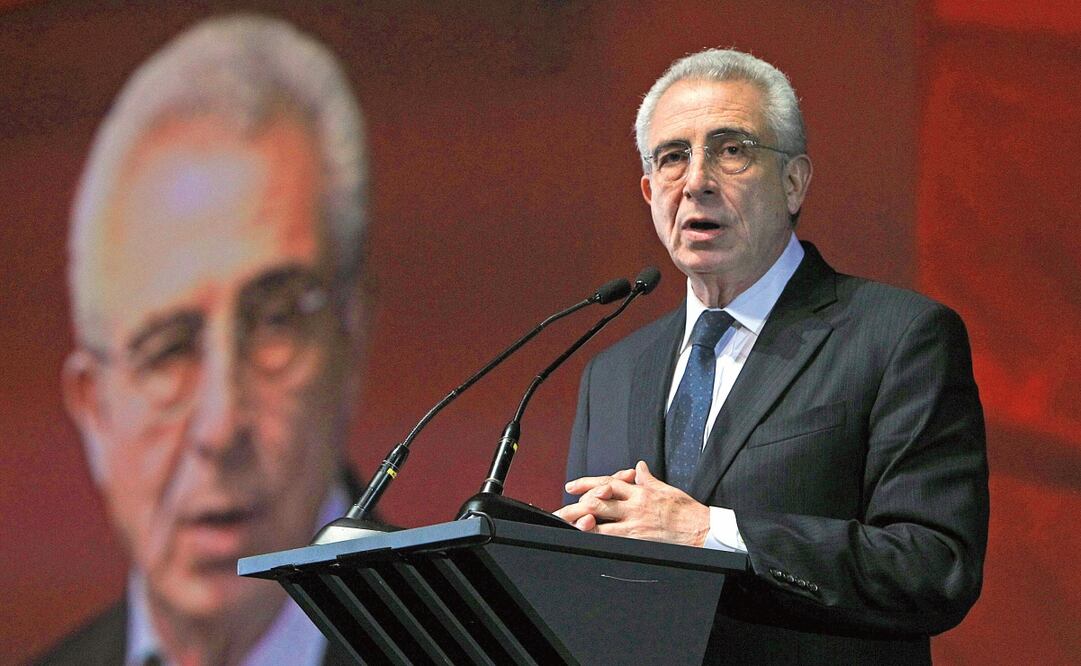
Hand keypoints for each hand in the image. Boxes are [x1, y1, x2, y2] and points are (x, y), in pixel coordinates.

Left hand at [553, 461, 709, 546]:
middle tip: (559, 510)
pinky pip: (613, 537)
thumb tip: (638, 467)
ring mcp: (635, 521)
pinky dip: (597, 536)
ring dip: (581, 522)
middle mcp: (634, 503)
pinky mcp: (638, 537)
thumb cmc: (685, 510)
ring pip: (602, 519)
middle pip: (599, 501)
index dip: (587, 483)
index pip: (608, 482)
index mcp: (640, 490)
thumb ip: (648, 479)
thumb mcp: (666, 488)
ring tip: (565, 523)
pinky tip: (584, 537)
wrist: (701, 528)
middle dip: (576, 505)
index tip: (571, 486)